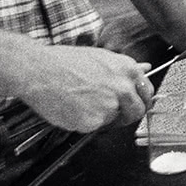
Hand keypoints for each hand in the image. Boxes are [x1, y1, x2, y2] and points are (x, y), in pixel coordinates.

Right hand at [17, 44, 150, 130]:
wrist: (38, 70)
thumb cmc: (64, 61)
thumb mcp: (101, 57)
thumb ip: (125, 68)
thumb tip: (146, 68)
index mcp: (127, 70)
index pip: (147, 94)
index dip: (139, 101)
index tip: (131, 104)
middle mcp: (123, 89)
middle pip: (136, 113)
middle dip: (124, 115)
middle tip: (105, 110)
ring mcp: (109, 107)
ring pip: (112, 121)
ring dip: (100, 116)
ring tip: (79, 101)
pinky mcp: (93, 122)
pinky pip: (93, 128)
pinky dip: (83, 122)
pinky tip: (71, 107)